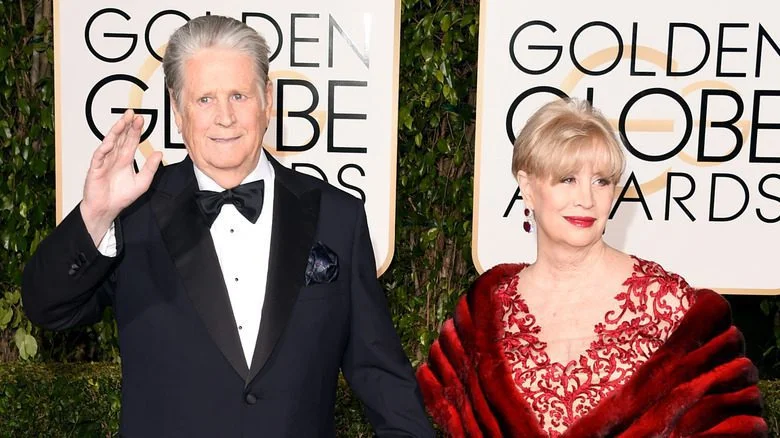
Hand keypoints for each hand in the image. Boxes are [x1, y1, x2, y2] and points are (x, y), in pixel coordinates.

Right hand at [80, 109, 162, 244]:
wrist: (106, 209)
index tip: (141, 119)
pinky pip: (99, 156)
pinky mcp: (95, 169)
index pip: (131, 141)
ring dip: (115, 132)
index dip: (135, 130)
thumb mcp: (142, 182)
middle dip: (126, 125)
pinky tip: (110, 142)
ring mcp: (104, 162)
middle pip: (120, 137)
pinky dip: (104, 148)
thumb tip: (159, 154)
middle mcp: (114, 158)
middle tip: (132, 114)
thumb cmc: (121, 196)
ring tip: (122, 122)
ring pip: (110, 143)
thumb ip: (150, 168)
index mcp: (125, 160)